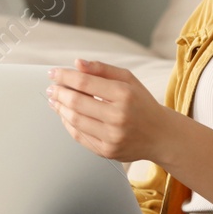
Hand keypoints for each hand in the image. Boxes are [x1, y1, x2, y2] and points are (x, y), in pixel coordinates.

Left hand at [46, 58, 171, 162]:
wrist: (160, 135)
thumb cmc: (142, 104)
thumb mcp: (128, 80)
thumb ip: (102, 69)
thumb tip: (77, 63)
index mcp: (124, 94)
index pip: (85, 82)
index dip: (64, 76)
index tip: (53, 73)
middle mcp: (119, 116)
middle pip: (76, 102)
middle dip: (59, 93)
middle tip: (52, 88)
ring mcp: (112, 136)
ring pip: (75, 120)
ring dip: (60, 108)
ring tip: (55, 100)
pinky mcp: (107, 151)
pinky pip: (79, 136)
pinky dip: (68, 124)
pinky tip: (65, 115)